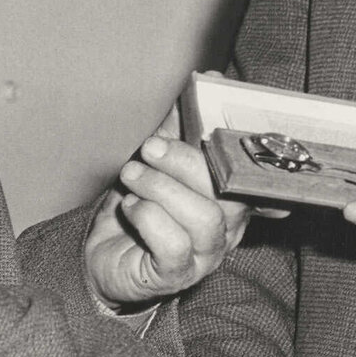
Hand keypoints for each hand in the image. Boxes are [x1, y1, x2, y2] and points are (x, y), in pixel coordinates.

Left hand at [85, 106, 253, 308]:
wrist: (104, 258)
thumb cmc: (139, 211)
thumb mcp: (158, 163)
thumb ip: (178, 127)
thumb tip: (201, 82)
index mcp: (229, 196)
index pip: (251, 173)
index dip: (243, 142)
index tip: (221, 105)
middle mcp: (226, 227)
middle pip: (227, 192)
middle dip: (184, 161)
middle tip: (149, 148)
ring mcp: (205, 255)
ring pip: (203, 217)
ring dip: (162, 188)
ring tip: (132, 177)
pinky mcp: (177, 275)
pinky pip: (174, 246)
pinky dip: (150, 219)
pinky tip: (131, 208)